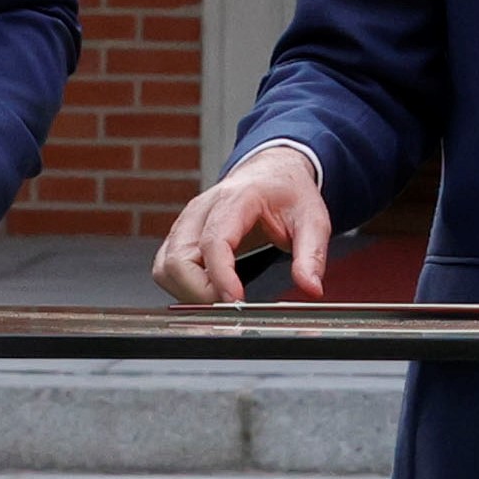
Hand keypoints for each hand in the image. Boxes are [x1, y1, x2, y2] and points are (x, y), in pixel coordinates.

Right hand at [155, 149, 335, 304]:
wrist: (271, 174)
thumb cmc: (287, 193)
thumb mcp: (312, 220)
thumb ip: (312, 255)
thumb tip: (311, 287)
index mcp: (235, 199)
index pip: (214, 241)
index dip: (220, 276)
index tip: (236, 301)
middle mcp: (202, 209)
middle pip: (178, 259)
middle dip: (200, 292)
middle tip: (232, 305)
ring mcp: (187, 223)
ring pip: (165, 267)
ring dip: (187, 292)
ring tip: (221, 299)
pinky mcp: (181, 236)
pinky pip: (166, 267)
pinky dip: (182, 286)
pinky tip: (209, 290)